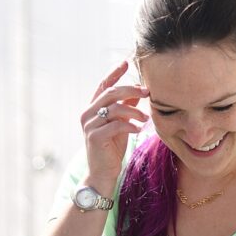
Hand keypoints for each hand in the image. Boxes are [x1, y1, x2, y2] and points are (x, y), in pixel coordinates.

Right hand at [80, 60, 148, 186]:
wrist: (102, 173)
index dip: (114, 73)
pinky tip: (138, 129)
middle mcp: (88, 114)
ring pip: (115, 108)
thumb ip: (127, 106)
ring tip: (146, 118)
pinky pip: (115, 125)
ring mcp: (89, 125)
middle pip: (111, 93)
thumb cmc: (112, 147)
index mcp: (93, 108)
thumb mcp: (121, 123)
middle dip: (131, 89)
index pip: (103, 85)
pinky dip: (130, 125)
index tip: (126, 62)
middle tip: (147, 92)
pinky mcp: (94, 137)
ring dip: (134, 111)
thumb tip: (139, 88)